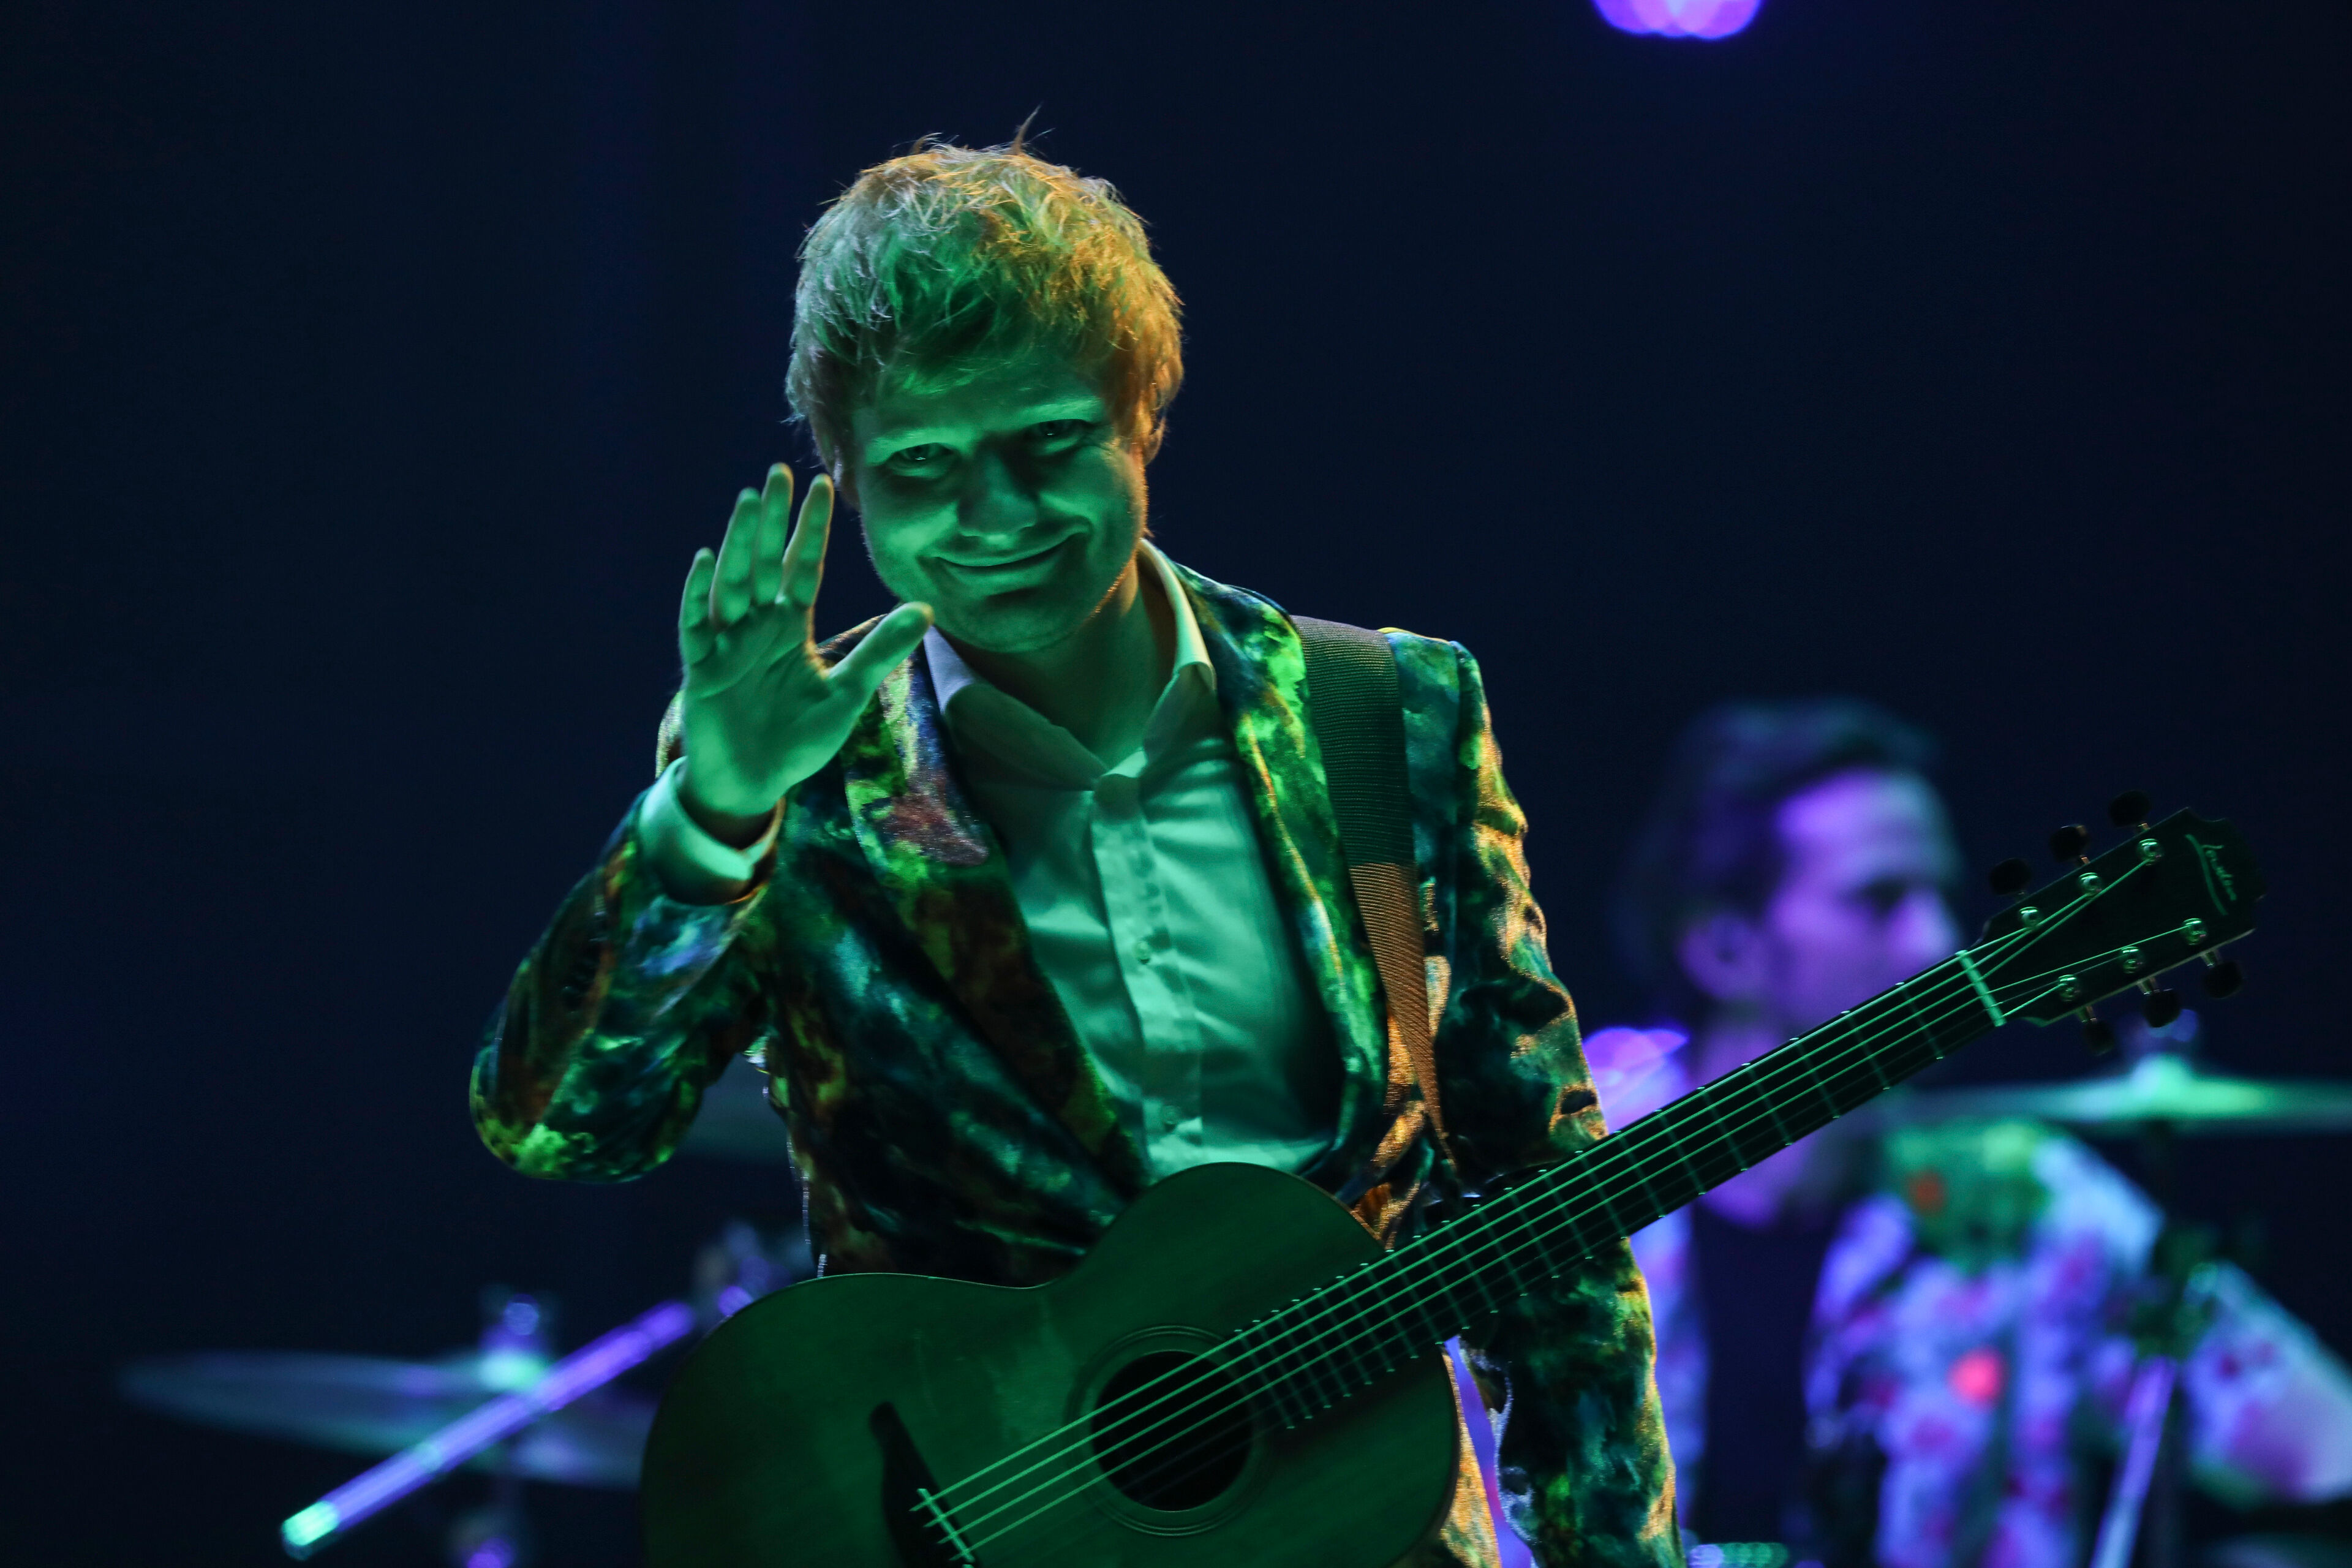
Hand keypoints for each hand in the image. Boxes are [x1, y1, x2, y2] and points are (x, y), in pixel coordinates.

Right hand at [675, 465, 931, 838]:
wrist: (752, 782)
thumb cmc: (797, 740)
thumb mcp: (846, 694)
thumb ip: (880, 651)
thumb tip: (927, 609)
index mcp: (791, 628)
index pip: (804, 567)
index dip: (811, 529)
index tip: (821, 484)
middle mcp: (758, 626)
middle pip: (766, 563)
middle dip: (773, 520)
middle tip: (779, 472)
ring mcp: (726, 642)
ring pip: (732, 582)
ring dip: (739, 542)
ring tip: (748, 500)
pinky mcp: (701, 666)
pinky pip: (696, 624)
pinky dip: (697, 594)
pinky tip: (704, 559)